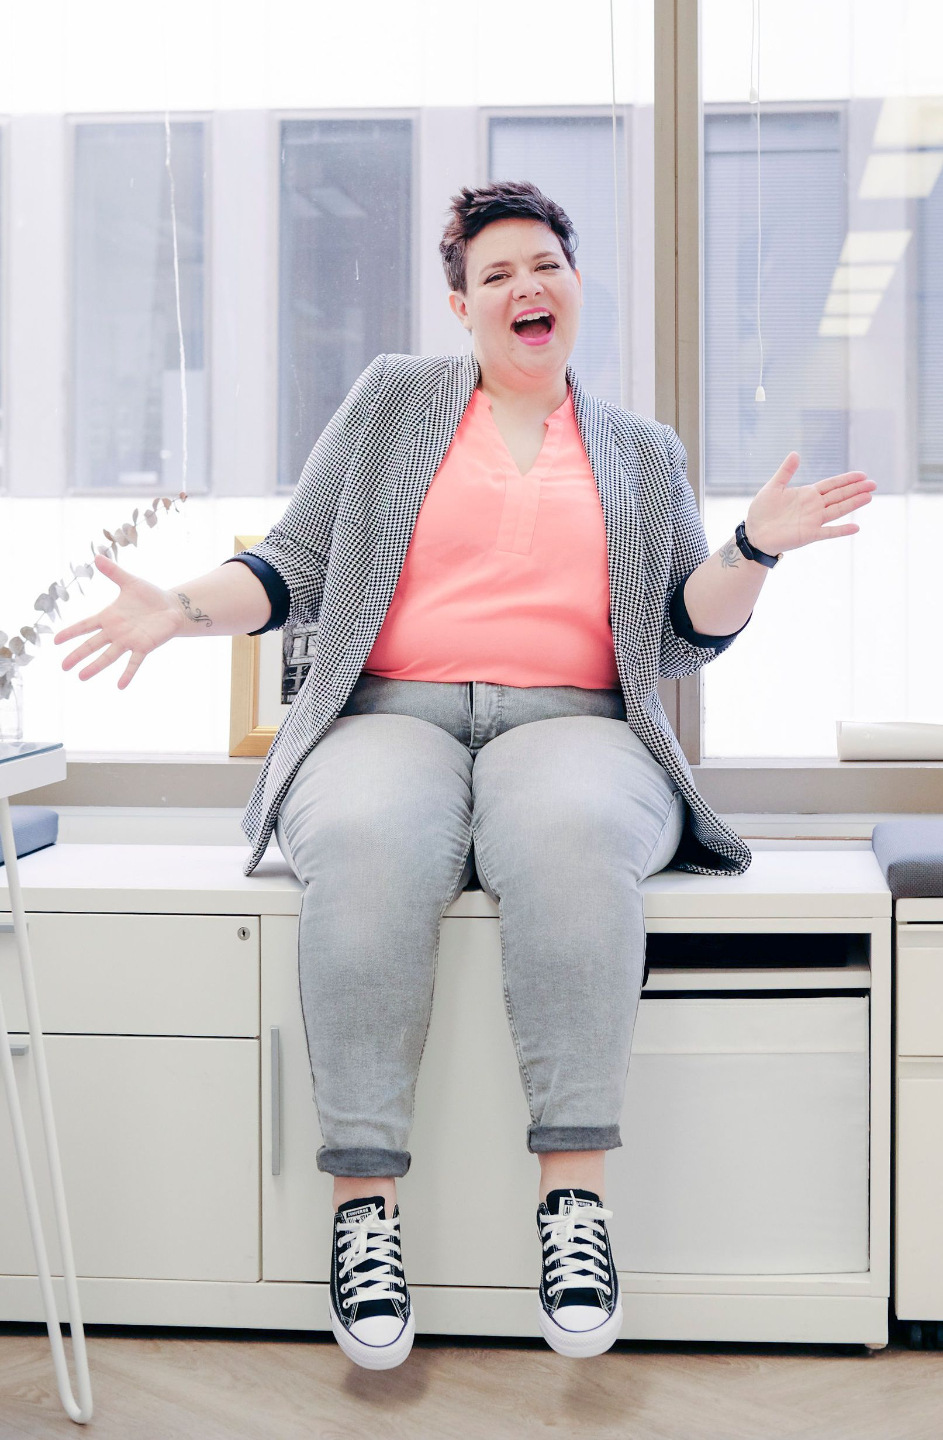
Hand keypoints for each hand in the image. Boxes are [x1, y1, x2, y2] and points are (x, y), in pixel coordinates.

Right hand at [53, 554, 181, 688]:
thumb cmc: (149, 595)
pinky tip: (120, 685)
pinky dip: (128, 674)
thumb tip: (97, 556)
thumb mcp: (130, 581)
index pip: (85, 626)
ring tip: (82, 677)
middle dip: (78, 655)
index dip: (71, 632)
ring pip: (109, 656)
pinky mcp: (144, 646)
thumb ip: (113, 572)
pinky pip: (134, 662)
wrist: (171, 606)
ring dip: (96, 667)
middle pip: (92, 645)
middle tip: (63, 667)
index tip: (55, 641)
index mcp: (109, 617)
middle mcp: (115, 632)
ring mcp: (128, 641)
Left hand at [746, 454, 876, 555]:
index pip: (832, 484)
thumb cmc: (761, 511)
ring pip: (838, 510)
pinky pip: (829, 532)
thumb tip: (795, 453)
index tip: (862, 475)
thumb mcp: (773, 487)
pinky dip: (842, 530)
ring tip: (869, 497)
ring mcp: (813, 521)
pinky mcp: (809, 535)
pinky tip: (855, 527)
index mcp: (807, 494)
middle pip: (839, 495)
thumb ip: (785, 471)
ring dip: (853, 504)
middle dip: (856, 489)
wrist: (754, 533)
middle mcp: (814, 506)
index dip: (847, 479)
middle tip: (873, 483)